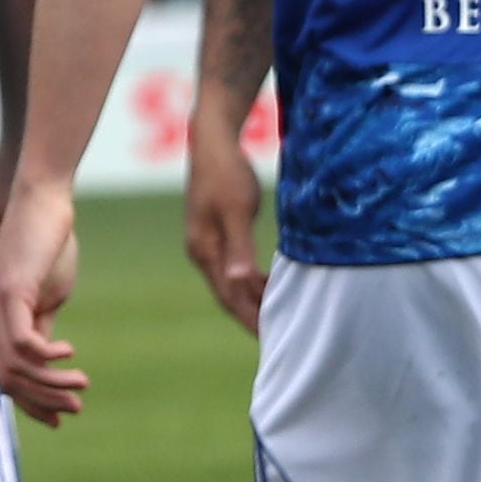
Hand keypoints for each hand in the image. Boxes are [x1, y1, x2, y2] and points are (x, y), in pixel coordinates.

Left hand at [0, 186, 87, 424]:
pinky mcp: (10, 293)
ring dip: (51, 384)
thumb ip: (41, 326)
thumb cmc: (46, 247)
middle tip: (76, 406)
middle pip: (8, 379)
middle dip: (43, 401)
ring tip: (81, 385)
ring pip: (17, 367)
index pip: (4, 377)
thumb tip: (47, 361)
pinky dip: (48, 357)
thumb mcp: (45, 296)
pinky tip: (70, 352)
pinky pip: (24, 343)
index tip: (60, 419)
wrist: (42, 203)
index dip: (31, 404)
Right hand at [182, 118, 266, 335]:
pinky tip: (268, 283)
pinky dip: (251, 280)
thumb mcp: (236, 209)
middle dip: (252, 315)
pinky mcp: (216, 232)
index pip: (228, 296)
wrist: (212, 142)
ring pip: (231, 282)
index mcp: (204, 249)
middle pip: (227, 294)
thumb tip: (239, 281)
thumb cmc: (226, 173)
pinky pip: (233, 266)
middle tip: (280, 336)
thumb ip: (239, 246)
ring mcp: (207, 242)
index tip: (271, 339)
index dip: (250, 319)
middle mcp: (201, 251)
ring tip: (278, 316)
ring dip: (252, 299)